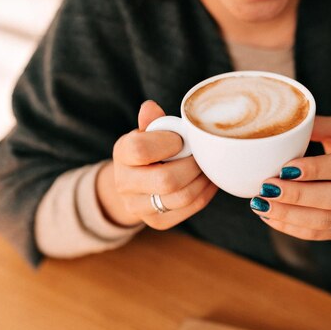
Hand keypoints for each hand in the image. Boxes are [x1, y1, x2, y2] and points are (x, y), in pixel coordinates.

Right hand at [96, 100, 218, 229]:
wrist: (136, 182)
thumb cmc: (150, 149)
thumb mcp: (147, 132)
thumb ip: (152, 122)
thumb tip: (150, 107)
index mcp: (122, 153)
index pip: (141, 149)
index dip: (168, 143)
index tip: (181, 139)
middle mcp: (124, 184)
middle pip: (166, 180)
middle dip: (193, 165)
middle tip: (203, 155)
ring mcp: (138, 207)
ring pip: (181, 197)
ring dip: (202, 180)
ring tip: (208, 167)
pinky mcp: (157, 222)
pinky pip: (190, 209)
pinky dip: (206, 193)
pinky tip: (208, 180)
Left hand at [250, 116, 330, 239]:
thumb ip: (319, 127)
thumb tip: (286, 123)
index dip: (315, 169)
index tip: (285, 168)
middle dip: (297, 195)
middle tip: (267, 187)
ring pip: (325, 222)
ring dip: (289, 214)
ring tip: (261, 203)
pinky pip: (316, 235)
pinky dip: (290, 227)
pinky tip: (269, 215)